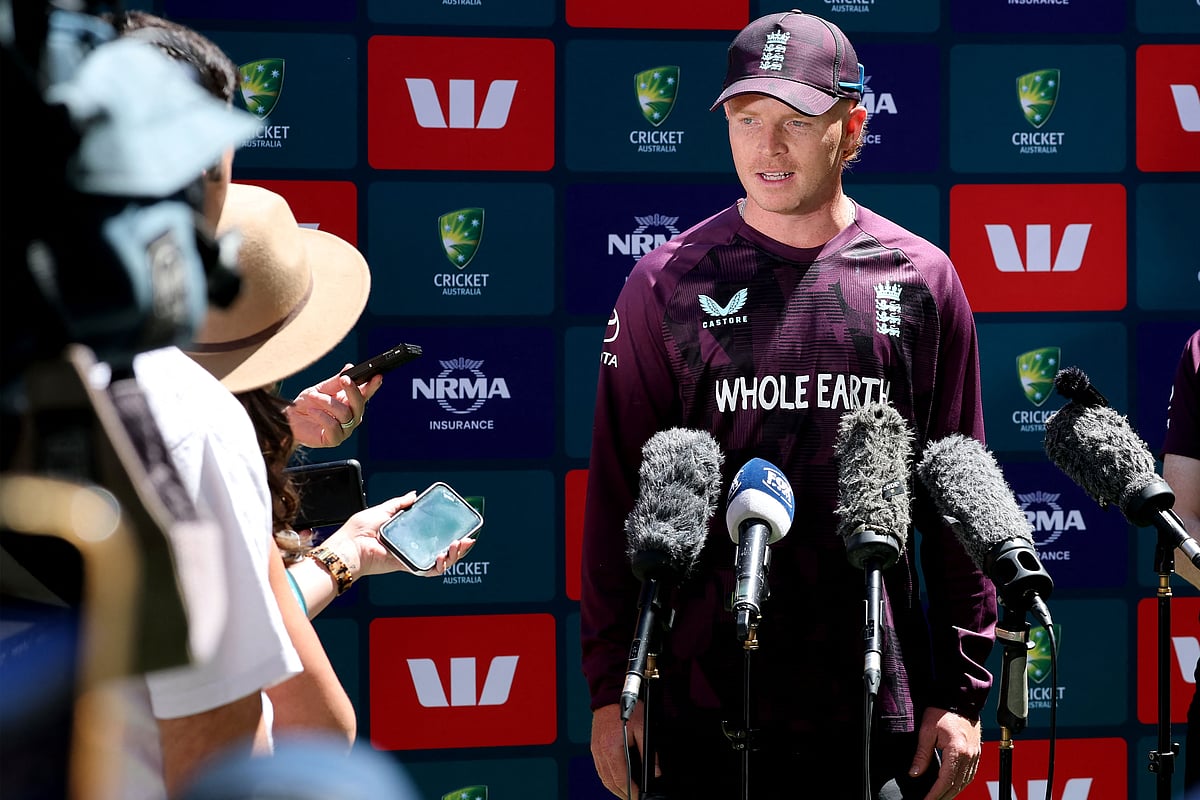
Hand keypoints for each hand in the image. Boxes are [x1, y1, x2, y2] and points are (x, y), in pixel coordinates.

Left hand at [286, 365, 382, 447]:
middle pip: (359, 404)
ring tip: (313, 396)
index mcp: (351, 403)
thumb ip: (335, 381)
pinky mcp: (334, 439)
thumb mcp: (321, 389)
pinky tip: (311, 411)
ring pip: (345, 414)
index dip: (373, 386)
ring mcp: (345, 430)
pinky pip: (333, 426)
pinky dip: (321, 416)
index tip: (377, 376)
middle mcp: (352, 417)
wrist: (290, 420)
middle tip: (344, 379)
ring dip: (328, 402)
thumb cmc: (307, 404)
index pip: (365, 394)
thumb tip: (349, 368)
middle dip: (352, 390)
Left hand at [319, 493, 475, 579]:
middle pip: (442, 550)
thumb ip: (399, 504)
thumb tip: (414, 495)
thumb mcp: (383, 510)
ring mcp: (410, 558)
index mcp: (407, 533)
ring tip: (458, 546)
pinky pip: (426, 571)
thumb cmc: (359, 529)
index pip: (433, 535)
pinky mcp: (406, 566)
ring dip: (454, 556)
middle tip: (466, 539)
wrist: (350, 546)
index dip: (450, 533)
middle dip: (458, 547)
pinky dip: (439, 567)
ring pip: (439, 562)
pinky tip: (443, 557)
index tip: (462, 528)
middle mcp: (411, 547)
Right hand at [591, 702, 658, 799]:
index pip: (621, 778)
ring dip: (615, 788)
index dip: (631, 791)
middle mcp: (600, 751)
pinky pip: (600, 769)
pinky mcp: (595, 747)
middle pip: (610, 782)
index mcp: (611, 747)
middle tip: (634, 798)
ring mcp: (595, 750)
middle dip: (623, 794)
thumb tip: (656, 771)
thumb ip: (649, 751)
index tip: (639, 796)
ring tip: (627, 793)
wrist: (609, 694)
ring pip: (604, 778)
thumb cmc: (626, 707)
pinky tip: (618, 780)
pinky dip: (609, 778)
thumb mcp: (643, 727)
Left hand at [910, 707, 980, 799]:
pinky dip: (961, 784)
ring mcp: (975, 755)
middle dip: (943, 797)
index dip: (935, 794)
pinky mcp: (976, 753)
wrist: (959, 699)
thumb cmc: (943, 711)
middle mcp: (969, 756)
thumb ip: (922, 754)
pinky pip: (970, 775)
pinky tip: (953, 787)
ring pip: (965, 782)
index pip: (945, 781)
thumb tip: (915, 773)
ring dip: (953, 793)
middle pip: (956, 785)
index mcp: (957, 751)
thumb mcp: (927, 731)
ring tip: (939, 798)